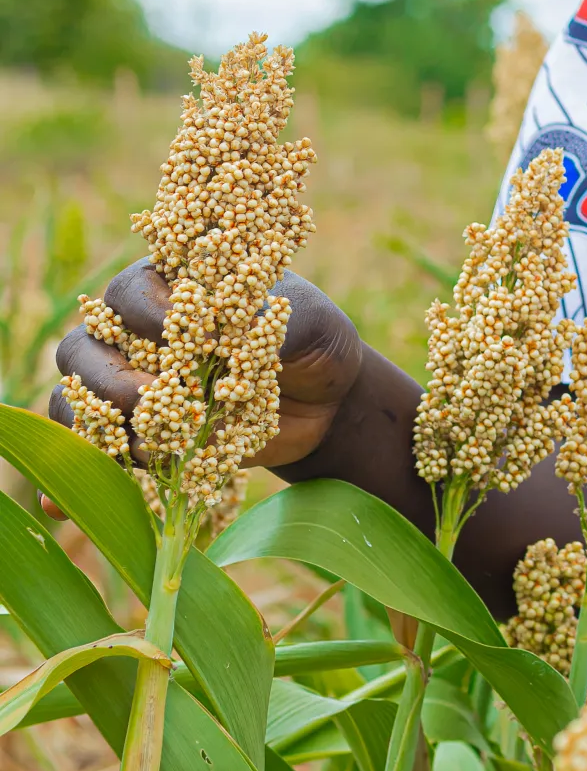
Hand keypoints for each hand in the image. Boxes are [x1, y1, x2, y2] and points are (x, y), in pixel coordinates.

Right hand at [51, 261, 365, 468]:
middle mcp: (137, 331)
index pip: (133, 291)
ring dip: (103, 420)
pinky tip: (102, 485)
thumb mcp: (309, 326)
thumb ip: (266, 323)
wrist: (324, 404)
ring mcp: (130, 382)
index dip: (151, 315)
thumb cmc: (312, 346)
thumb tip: (216, 337)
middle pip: (85, 345)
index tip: (196, 338)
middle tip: (161, 396)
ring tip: (155, 441)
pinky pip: (90, 441)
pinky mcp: (137, 430)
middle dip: (115, 377)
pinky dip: (91, 459)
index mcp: (174, 285)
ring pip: (78, 394)